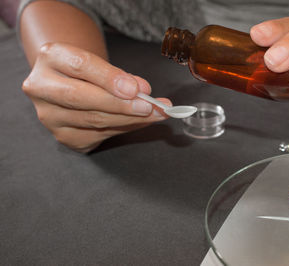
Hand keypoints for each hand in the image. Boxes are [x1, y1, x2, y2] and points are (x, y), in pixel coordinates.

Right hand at [22, 43, 170, 152]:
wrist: (70, 83)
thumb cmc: (89, 72)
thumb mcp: (102, 64)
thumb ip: (121, 76)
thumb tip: (143, 91)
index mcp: (50, 57)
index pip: (80, 66)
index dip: (109, 78)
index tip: (135, 88)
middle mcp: (41, 86)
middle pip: (80, 98)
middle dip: (120, 104)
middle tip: (149, 107)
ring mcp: (49, 115)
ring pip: (93, 120)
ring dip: (129, 119)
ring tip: (155, 114)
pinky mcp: (63, 135)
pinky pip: (99, 135)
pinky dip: (124, 128)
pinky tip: (140, 122)